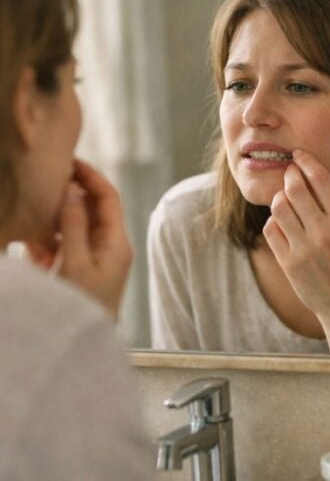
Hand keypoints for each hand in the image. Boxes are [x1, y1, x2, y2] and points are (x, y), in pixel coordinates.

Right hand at [27, 159, 132, 318]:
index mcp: (116, 242)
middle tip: (42, 188)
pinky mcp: (81, 270)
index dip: (90, 176)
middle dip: (66, 199)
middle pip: (90, 209)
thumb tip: (72, 189)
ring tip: (33, 227)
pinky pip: (65, 246)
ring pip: (74, 227)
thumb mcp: (75, 262)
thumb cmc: (82, 307)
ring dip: (53, 224)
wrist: (82, 348)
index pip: (108, 197)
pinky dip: (49, 243)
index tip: (68, 161)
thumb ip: (73, 224)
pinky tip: (33, 249)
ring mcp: (95, 258)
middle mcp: (110, 246)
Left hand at [263, 150, 329, 354]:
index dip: (307, 161)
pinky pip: (271, 230)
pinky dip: (274, 220)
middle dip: (290, 175)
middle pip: (295, 189)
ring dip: (279, 197)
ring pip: (279, 207)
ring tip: (285, 198)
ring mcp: (305, 249)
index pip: (321, 179)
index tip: (299, 155)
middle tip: (290, 174)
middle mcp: (325, 232)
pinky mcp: (289, 263)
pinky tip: (281, 221)